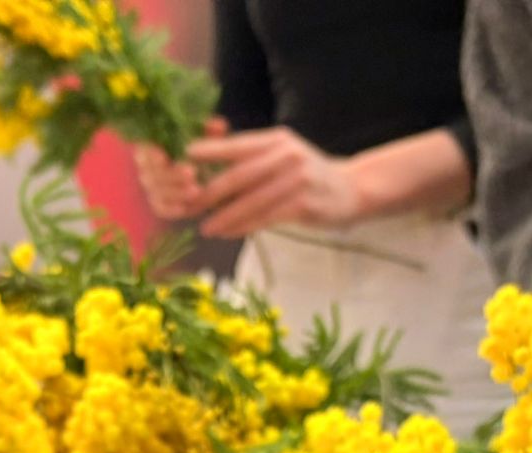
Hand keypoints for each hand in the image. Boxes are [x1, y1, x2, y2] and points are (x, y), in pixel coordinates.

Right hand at [132, 117, 222, 221]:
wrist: (202, 166)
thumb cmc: (199, 143)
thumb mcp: (204, 132)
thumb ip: (209, 129)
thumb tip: (219, 126)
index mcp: (152, 144)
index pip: (145, 148)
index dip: (151, 154)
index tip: (163, 158)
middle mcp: (147, 166)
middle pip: (153, 173)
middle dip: (172, 175)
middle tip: (192, 173)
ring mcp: (152, 186)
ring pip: (158, 192)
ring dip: (175, 193)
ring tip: (196, 191)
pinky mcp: (159, 203)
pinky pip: (161, 208)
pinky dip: (171, 210)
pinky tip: (184, 209)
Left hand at [186, 127, 362, 239]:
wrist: (351, 189)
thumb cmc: (306, 173)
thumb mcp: (282, 154)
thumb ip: (251, 156)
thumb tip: (208, 162)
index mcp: (275, 140)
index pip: (235, 145)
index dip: (206, 153)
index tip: (180, 163)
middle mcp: (285, 155)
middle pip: (238, 176)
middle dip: (208, 193)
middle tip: (186, 207)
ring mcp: (296, 180)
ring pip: (250, 201)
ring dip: (224, 217)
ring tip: (205, 228)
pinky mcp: (303, 204)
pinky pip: (265, 218)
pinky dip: (243, 227)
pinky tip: (227, 233)